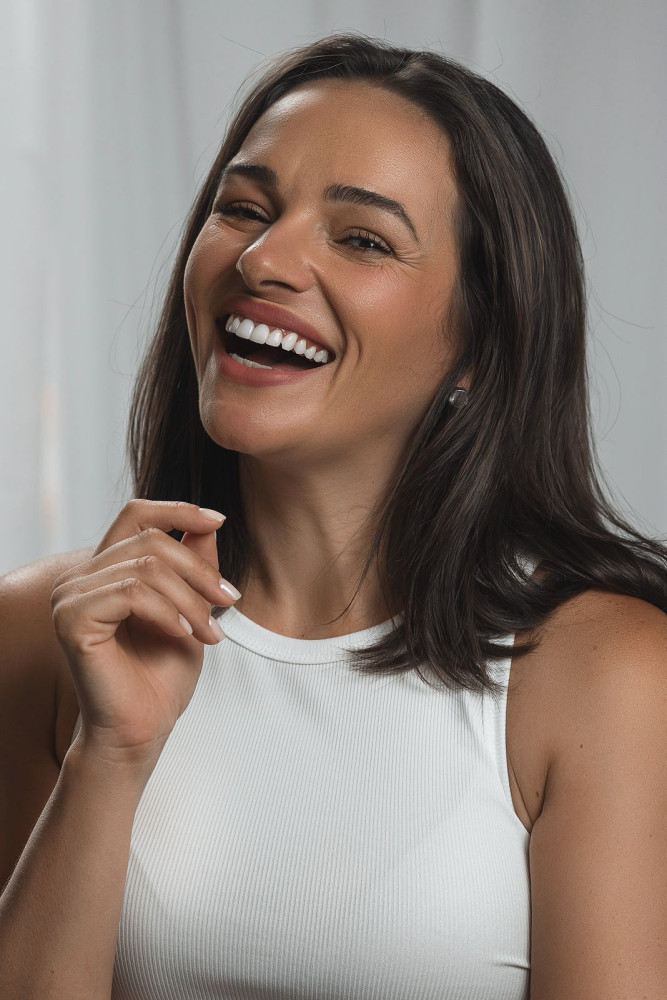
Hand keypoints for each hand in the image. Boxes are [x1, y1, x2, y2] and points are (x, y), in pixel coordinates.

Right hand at [50, 500, 239, 766]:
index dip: (178, 510)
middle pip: (151, 540)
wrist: (143, 729)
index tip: (219, 519)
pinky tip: (183, 636)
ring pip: (145, 568)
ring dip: (190, 599)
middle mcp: (81, 577)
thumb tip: (209, 523)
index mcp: (106, 569)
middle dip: (199, 570)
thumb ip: (194, 565)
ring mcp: (70, 597)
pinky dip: (167, 613)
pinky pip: (131, 594)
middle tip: (229, 601)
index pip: (136, 515)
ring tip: (211, 632)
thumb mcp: (191, 609)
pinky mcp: (71, 620)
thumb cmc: (162, 676)